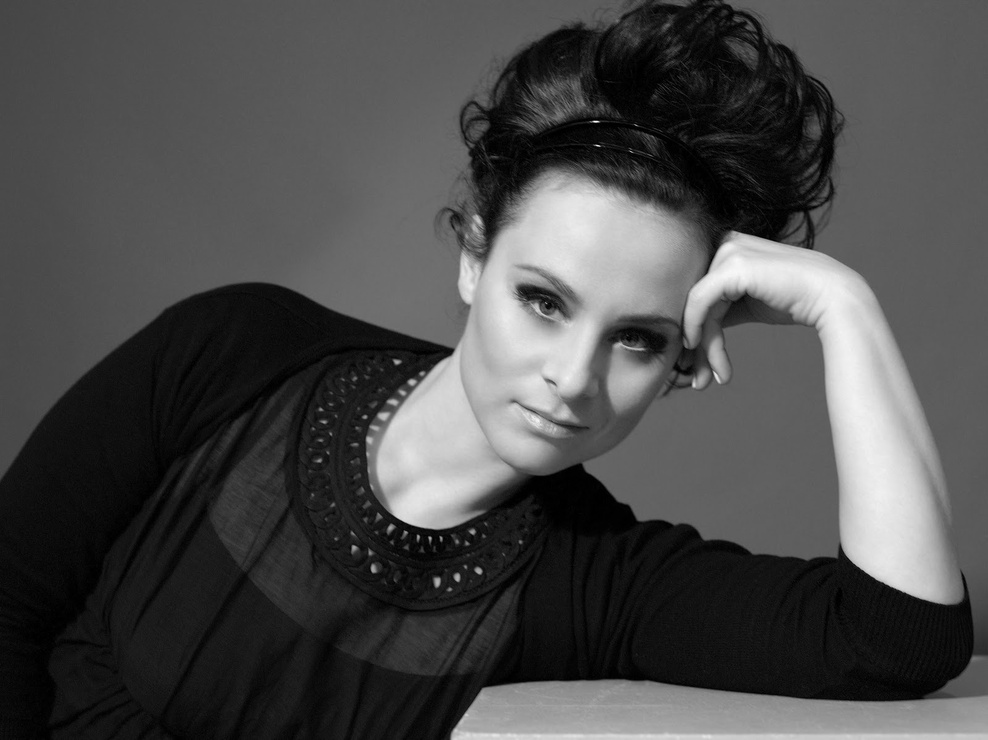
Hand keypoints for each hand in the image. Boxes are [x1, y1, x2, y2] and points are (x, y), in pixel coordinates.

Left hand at [681, 231, 868, 389]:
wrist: (833, 298)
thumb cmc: (794, 301)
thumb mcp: (746, 303)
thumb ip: (718, 309)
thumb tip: (688, 336)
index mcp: (726, 246)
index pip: (697, 293)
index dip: (692, 331)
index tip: (694, 366)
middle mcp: (724, 242)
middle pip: (692, 301)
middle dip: (694, 346)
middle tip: (698, 381)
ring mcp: (728, 251)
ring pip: (695, 308)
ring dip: (705, 349)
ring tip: (714, 378)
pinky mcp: (732, 266)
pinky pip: (700, 304)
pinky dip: (701, 335)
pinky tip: (715, 362)